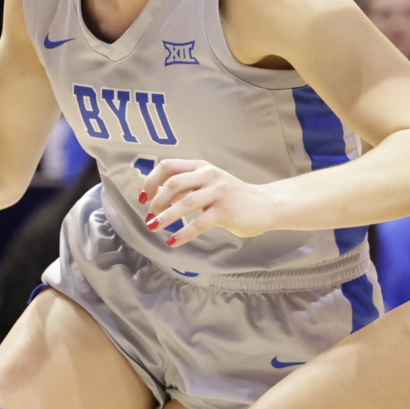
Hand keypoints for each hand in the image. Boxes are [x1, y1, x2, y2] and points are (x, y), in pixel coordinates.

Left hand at [140, 159, 280, 244]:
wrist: (265, 205)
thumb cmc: (232, 197)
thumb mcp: (208, 185)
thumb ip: (186, 187)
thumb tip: (155, 195)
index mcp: (201, 167)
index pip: (168, 166)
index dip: (151, 181)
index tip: (143, 197)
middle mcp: (209, 175)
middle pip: (173, 183)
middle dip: (156, 201)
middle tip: (150, 216)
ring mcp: (218, 192)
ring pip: (184, 202)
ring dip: (165, 216)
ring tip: (153, 226)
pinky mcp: (226, 211)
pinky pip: (199, 222)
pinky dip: (183, 233)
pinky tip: (173, 241)